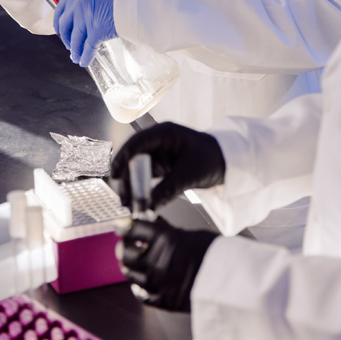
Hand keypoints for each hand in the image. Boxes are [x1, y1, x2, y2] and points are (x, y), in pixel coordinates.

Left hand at [53, 0, 115, 66]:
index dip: (58, 21)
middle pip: (65, 26)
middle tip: (69, 44)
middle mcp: (78, 3)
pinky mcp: (96, 31)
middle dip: (66, 38)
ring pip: (76, 39)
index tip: (59, 29)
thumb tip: (86, 12)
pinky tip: (83, 62)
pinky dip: (85, 57)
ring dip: (75, 50)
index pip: (61, 8)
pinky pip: (88, 48)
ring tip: (76, 57)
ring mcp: (86, 18)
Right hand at [111, 122, 225, 210]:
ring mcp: (157, 154)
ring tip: (130, 206)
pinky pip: (145, 178)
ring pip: (136, 170)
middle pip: (133, 158)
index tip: (115, 175)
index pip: (137, 142)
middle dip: (126, 179)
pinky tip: (138, 204)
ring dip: (132, 187)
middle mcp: (157, 142)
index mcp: (164, 133)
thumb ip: (168, 188)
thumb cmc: (211, 159)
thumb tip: (148, 205)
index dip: (123, 157)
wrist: (225, 163)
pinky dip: (141, 190)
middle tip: (124, 200)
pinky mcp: (160, 167)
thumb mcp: (189, 174)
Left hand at [121, 216, 217, 311]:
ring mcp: (157, 282)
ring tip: (131, 263)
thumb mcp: (191, 234)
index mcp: (164, 239)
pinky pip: (140, 295)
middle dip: (123, 247)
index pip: (133, 229)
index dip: (125, 227)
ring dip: (128, 267)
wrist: (231, 282)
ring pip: (129, 274)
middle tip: (124, 245)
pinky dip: (137, 288)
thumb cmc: (215, 254)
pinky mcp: (163, 300)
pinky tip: (138, 284)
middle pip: (125, 252)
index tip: (122, 227)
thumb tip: (155, 225)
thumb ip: (168, 231)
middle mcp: (156, 260)